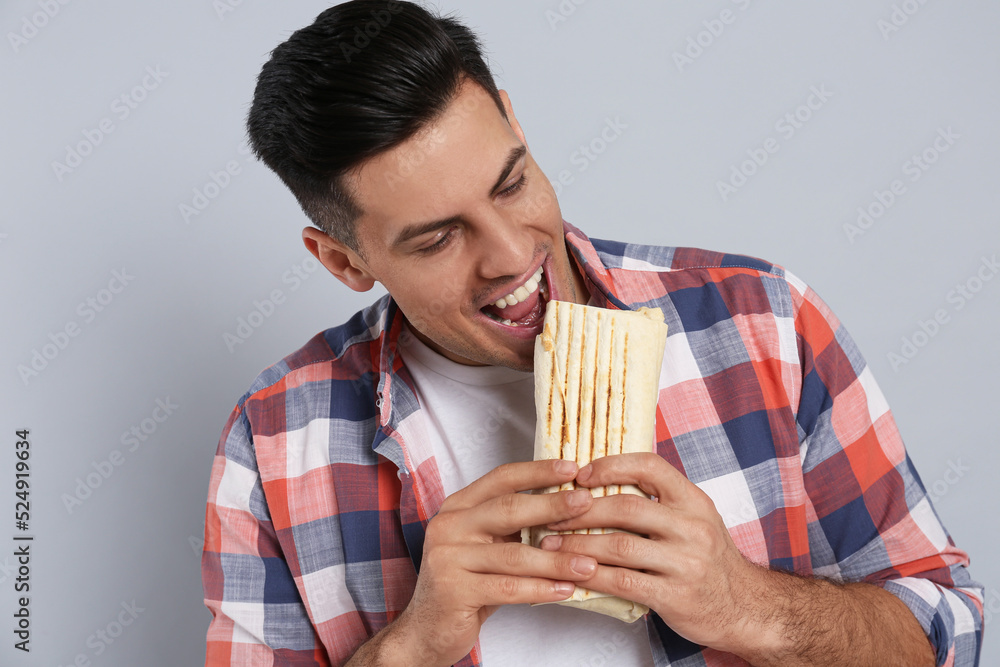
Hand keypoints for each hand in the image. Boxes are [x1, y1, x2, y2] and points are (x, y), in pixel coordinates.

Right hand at [386, 459, 598, 666]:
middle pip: (508, 509)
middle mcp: (448, 525)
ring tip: (588, 563)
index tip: (571, 468)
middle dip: (552, 505)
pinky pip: (507, 587)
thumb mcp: (486, 546)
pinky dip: (540, 589)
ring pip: (513, 554)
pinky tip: (565, 590)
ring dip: (556, 560)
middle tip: (587, 503)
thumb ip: (513, 527)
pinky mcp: (453, 590)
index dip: (537, 471)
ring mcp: (447, 557)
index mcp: (458, 507)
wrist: (427, 628)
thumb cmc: (465, 583)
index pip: (501, 478)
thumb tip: (568, 508)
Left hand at [539, 452, 762, 652]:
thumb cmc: (709, 559)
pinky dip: (590, 576)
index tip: (580, 474)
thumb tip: (601, 483)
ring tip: (549, 544)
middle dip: (581, 509)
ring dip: (576, 544)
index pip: (650, 467)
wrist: (745, 607)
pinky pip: (622, 582)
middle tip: (550, 512)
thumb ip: (658, 501)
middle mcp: (692, 528)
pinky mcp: (674, 596)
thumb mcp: (695, 519)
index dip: (611, 466)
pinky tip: (570, 573)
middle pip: (626, 507)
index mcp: (693, 501)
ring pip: (619, 546)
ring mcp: (685, 563)